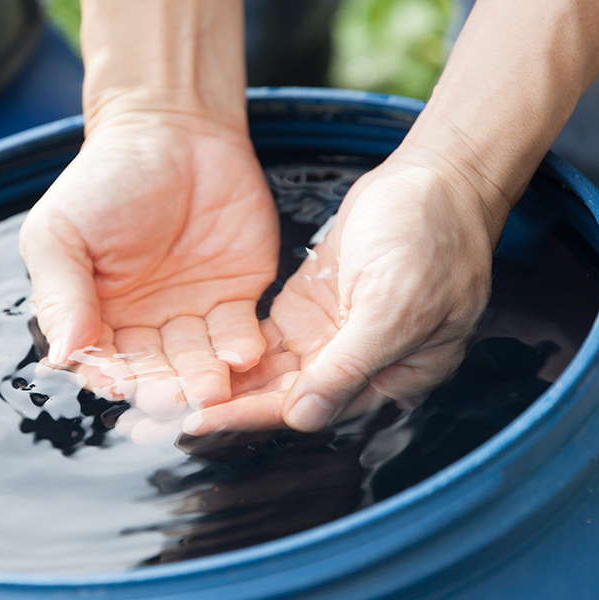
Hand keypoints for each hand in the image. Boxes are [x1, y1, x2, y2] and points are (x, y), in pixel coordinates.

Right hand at [19, 114, 278, 421]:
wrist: (172, 128)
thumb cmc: (105, 177)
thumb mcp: (61, 232)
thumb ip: (60, 294)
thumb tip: (61, 354)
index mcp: (95, 315)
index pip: (102, 360)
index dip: (110, 375)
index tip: (119, 385)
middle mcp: (144, 325)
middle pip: (154, 370)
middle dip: (164, 388)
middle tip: (173, 401)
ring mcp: (192, 315)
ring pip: (198, 361)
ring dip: (204, 379)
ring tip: (212, 389)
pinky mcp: (237, 298)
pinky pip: (240, 334)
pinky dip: (242, 348)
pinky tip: (244, 356)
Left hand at [183, 154, 500, 434]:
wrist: (437, 177)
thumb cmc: (432, 238)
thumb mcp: (394, 307)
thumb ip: (349, 366)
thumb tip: (304, 418)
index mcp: (389, 379)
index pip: (308, 407)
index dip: (250, 416)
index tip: (195, 422)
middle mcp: (355, 367)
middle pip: (280, 398)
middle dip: (223, 408)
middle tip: (161, 417)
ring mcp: (329, 338)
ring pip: (267, 373)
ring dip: (220, 384)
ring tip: (162, 393)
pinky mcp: (308, 309)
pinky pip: (264, 341)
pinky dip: (230, 350)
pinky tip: (186, 356)